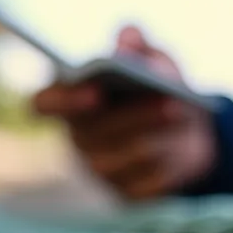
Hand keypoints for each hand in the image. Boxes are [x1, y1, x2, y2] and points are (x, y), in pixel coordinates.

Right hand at [32, 26, 215, 200]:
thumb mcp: (153, 59)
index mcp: (71, 101)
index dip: (62, 101)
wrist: (189, 130)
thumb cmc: (159, 88)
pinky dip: (164, 165)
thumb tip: (127, 39)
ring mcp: (99, 169)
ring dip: (152, 136)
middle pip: (93, 132)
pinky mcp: (124, 193)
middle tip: (167, 100)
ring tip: (177, 112)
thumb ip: (139, 46)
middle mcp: (78, 138)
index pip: (43, 104)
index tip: (93, 93)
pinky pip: (141, 183)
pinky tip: (179, 151)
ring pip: (120, 158)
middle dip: (132, 115)